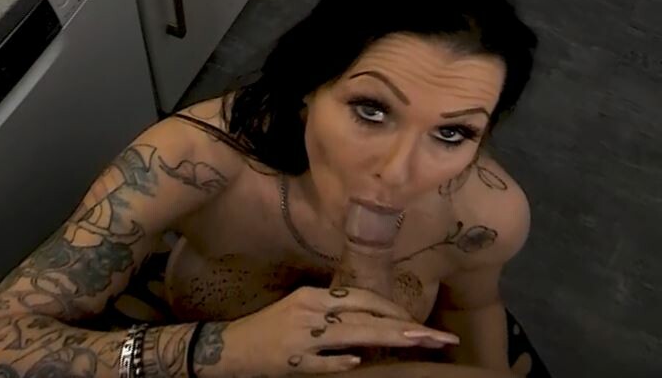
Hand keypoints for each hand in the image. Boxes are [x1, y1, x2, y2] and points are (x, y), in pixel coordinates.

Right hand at [200, 285, 458, 377]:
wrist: (226, 348)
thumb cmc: (267, 331)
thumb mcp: (298, 312)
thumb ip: (329, 314)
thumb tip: (366, 322)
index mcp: (312, 298)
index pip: (360, 298)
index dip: (390, 308)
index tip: (416, 320)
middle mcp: (309, 312)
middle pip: (364, 315)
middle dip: (403, 325)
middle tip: (435, 335)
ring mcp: (302, 337)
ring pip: (351, 335)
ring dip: (386, 338)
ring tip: (416, 342)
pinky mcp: (292, 362)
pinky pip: (322, 363)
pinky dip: (339, 362)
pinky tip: (357, 363)